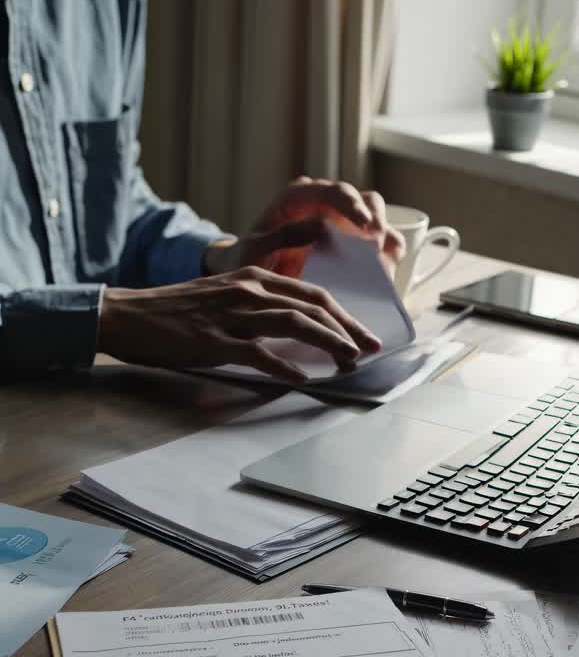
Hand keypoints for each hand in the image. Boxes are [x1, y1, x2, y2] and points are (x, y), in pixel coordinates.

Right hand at [97, 267, 381, 381]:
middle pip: (312, 307)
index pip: (312, 295)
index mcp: (255, 278)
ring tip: (348, 361)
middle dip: (347, 329)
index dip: (344, 316)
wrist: (130, 315)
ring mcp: (232, 314)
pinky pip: (257, 352)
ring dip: (327, 343)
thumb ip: (261, 306)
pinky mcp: (215, 340)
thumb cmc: (178, 311)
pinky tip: (303, 379)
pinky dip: (284, 365)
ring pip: (293, 324)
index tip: (366, 336)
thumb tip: (299, 328)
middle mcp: (249, 290)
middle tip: (371, 351)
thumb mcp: (225, 296)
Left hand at [204, 177, 404, 278]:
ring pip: (380, 222)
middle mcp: (327, 205)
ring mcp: (344, 225)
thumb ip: (282, 236)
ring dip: (385, 241)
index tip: (364, 224)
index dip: (353, 205)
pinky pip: (383, 248)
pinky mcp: (355, 247)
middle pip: (366, 202)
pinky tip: (382, 276)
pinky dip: (388, 260)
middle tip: (375, 249)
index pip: (334, 192)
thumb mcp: (254, 250)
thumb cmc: (247, 260)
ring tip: (381, 267)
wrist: (249, 278)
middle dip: (376, 223)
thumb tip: (321, 227)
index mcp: (300, 198)